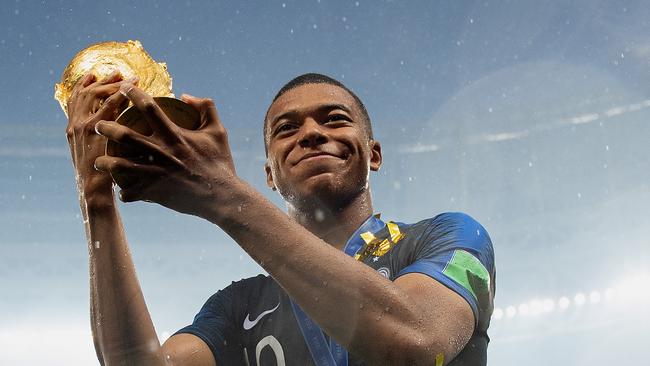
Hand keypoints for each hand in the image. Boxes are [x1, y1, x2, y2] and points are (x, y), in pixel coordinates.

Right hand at [65, 72, 130, 195]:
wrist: (93, 190)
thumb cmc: (99, 176)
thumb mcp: (93, 155)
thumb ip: (99, 140)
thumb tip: (116, 131)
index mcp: (72, 128)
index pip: (74, 100)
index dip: (83, 85)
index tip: (94, 75)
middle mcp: (74, 124)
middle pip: (85, 92)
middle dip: (101, 80)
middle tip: (117, 73)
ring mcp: (83, 126)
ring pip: (96, 95)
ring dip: (112, 83)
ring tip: (128, 78)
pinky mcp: (95, 130)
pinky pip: (108, 105)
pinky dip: (119, 94)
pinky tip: (131, 89)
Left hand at [94, 83, 236, 216]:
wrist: (222, 196)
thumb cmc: (221, 163)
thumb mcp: (218, 131)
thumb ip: (206, 108)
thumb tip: (186, 95)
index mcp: (174, 134)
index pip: (148, 107)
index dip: (132, 93)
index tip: (123, 87)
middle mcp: (161, 152)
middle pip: (124, 135)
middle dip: (106, 128)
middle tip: (99, 126)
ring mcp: (155, 173)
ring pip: (120, 166)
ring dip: (105, 163)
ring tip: (98, 162)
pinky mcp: (154, 192)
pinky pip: (131, 193)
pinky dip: (125, 193)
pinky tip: (123, 192)